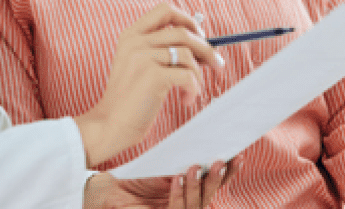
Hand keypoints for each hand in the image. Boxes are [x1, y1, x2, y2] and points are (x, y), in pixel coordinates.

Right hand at [74, 3, 224, 165]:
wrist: (110, 125)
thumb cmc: (130, 100)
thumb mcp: (138, 65)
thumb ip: (160, 50)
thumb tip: (202, 44)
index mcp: (131, 36)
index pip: (165, 10)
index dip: (187, 20)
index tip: (199, 37)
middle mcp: (135, 42)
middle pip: (183, 32)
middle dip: (206, 49)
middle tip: (216, 64)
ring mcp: (142, 57)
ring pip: (188, 55)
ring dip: (198, 75)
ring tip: (191, 91)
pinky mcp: (152, 76)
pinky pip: (188, 75)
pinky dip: (194, 89)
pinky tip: (186, 100)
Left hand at [81, 158, 239, 208]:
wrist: (106, 190)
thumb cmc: (134, 177)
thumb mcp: (164, 166)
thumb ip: (185, 161)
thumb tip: (207, 142)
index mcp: (189, 194)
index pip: (214, 186)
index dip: (228, 174)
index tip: (238, 156)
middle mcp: (185, 207)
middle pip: (209, 198)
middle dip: (217, 180)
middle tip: (221, 160)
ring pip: (196, 206)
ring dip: (199, 186)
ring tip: (196, 167)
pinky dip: (179, 194)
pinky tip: (177, 178)